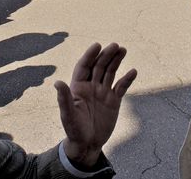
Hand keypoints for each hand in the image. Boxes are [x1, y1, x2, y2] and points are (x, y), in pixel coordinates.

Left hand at [56, 43, 136, 167]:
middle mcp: (91, 86)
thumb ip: (64, 99)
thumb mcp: (68, 115)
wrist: (87, 144)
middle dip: (106, 55)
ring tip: (123, 50)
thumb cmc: (74, 130)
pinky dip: (127, 79)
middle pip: (99, 66)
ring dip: (116, 60)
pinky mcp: (113, 100)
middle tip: (115, 45)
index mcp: (78, 86)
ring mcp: (103, 92)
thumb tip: (57, 82)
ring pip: (110, 72)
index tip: (97, 45)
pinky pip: (121, 86)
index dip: (90, 55)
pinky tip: (133, 71)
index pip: (84, 66)